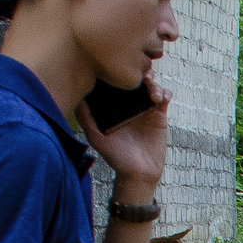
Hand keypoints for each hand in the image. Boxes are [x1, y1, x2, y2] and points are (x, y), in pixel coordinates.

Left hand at [80, 74, 169, 195]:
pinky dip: (164, 93)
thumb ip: (86, 119)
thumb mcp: (96, 138)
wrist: (138, 173)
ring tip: (150, 89)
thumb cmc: (115, 158)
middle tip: (139, 75)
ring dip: (153, 82)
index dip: (121, 72)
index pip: (118, 82)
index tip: (120, 69)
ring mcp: (145, 108)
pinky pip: (164, 97)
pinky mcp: (159, 115)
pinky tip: (158, 98)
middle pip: (136, 79)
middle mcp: (130, 104)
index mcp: (115, 106)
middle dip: (139, 72)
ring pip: (151, 85)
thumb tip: (77, 98)